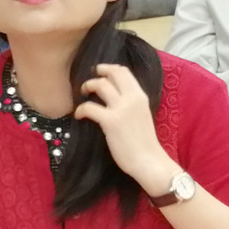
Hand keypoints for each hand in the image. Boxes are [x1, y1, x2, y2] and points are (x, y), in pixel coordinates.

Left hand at [73, 63, 171, 190]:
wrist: (148, 160)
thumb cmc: (145, 142)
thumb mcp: (142, 115)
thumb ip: (131, 104)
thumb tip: (115, 98)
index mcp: (141, 96)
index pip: (125, 72)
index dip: (110, 69)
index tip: (101, 74)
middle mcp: (133, 98)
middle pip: (114, 73)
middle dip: (99, 72)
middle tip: (89, 82)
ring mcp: (122, 109)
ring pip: (100, 85)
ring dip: (88, 86)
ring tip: (83, 95)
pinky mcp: (110, 121)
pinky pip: (89, 107)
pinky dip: (80, 109)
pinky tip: (79, 115)